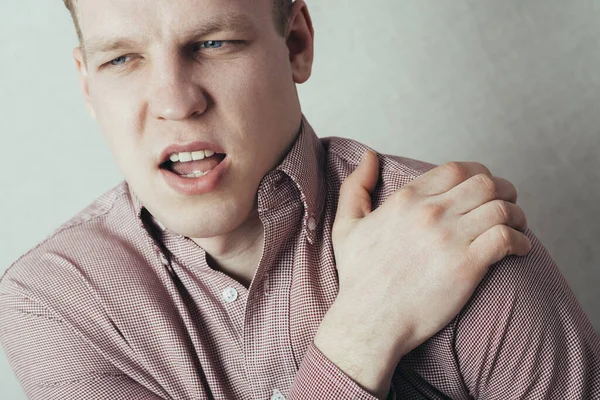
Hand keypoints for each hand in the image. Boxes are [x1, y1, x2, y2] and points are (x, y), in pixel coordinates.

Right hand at [314, 152, 530, 398]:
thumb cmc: (359, 277)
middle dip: (504, 190)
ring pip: (501, 209)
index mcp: (406, 200)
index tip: (484, 186)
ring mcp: (449, 239)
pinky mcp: (466, 267)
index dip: (478, 172)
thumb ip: (355, 187)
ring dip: (516, 215)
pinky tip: (520, 248)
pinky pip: (506, 239)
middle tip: (508, 202)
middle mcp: (430, 213)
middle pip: (485, 183)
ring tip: (517, 226)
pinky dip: (520, 240)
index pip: (456, 169)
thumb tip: (369, 157)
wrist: (370, 320)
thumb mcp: (346, 226)